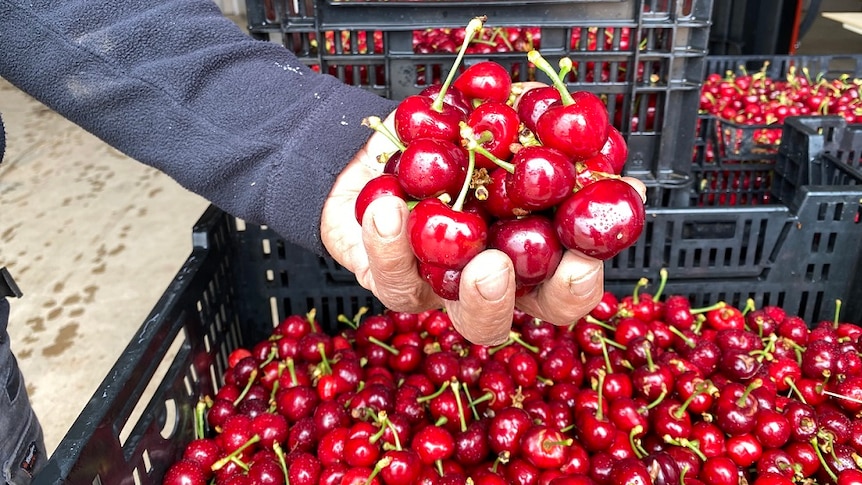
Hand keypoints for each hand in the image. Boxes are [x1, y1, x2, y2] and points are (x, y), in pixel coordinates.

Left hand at [321, 93, 645, 345]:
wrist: (394, 144)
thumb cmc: (460, 138)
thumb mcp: (505, 115)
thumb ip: (546, 123)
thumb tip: (601, 144)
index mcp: (525, 256)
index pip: (560, 292)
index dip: (576, 286)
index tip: (583, 260)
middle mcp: (477, 282)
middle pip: (493, 321)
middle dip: (498, 299)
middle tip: (494, 268)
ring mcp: (429, 284)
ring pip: (438, 307)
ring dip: (443, 282)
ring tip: (446, 240)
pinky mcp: (384, 274)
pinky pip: (386, 271)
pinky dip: (386, 241)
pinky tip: (386, 207)